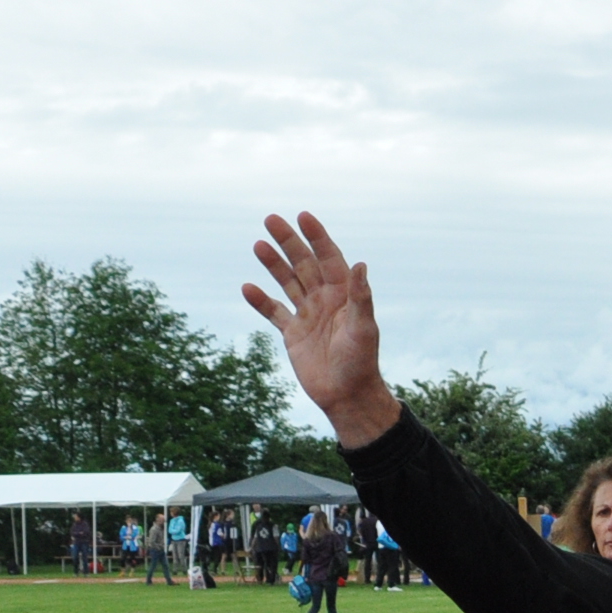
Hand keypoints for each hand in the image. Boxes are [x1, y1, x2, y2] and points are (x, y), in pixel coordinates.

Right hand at [244, 212, 401, 446]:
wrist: (347, 396)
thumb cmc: (361, 362)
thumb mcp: (363, 328)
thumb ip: (360, 297)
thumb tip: (360, 264)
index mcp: (343, 295)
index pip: (329, 258)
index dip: (318, 237)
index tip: (303, 216)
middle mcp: (325, 300)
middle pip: (304, 264)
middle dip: (289, 242)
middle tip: (271, 219)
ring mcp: (308, 315)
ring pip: (287, 282)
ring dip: (273, 264)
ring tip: (258, 244)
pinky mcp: (293, 334)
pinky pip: (274, 312)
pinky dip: (261, 301)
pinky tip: (247, 287)